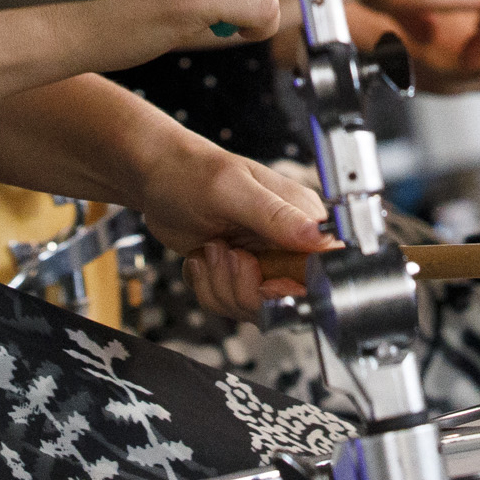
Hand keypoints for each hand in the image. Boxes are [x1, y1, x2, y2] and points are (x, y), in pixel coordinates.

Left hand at [128, 140, 333, 321]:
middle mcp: (287, 243)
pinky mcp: (239, 276)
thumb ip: (276, 215)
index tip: (265, 282)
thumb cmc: (192, 172)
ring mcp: (263, 263)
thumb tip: (320, 236)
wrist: (157, 178)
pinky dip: (207, 288)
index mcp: (301, 217)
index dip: (294, 286)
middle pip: (286, 299)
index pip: (322, 269)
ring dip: (220, 286)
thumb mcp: (233, 190)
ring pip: (254, 308)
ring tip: (211, 249)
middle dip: (245, 288)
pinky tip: (202, 258)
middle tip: (227, 255)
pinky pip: (230, 305)